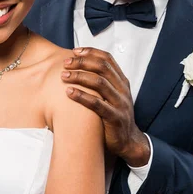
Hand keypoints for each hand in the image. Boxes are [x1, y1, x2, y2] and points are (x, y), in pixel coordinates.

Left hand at [62, 48, 149, 166]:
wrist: (128, 142)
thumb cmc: (113, 116)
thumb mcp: (111, 96)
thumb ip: (100, 83)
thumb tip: (79, 67)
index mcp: (122, 82)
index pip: (108, 59)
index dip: (91, 52)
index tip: (75, 51)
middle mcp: (122, 90)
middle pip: (102, 67)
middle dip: (82, 62)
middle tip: (65, 63)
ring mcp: (120, 104)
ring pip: (100, 83)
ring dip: (79, 76)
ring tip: (63, 75)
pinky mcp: (115, 118)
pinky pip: (97, 104)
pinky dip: (82, 96)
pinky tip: (68, 92)